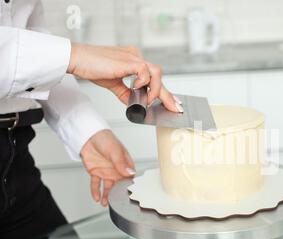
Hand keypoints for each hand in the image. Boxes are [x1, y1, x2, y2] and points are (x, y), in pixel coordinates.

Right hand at [67, 44, 182, 112]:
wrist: (77, 60)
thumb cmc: (91, 67)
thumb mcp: (113, 84)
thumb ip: (126, 93)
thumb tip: (135, 104)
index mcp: (133, 61)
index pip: (153, 77)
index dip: (163, 91)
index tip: (171, 103)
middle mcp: (136, 56)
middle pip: (158, 76)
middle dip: (168, 95)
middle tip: (175, 108)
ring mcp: (134, 57)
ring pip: (156, 73)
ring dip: (156, 90)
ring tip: (148, 101)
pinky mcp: (129, 60)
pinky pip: (145, 72)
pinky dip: (144, 83)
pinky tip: (136, 89)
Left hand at [80, 129, 135, 206]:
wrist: (88, 135)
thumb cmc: (105, 138)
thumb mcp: (115, 151)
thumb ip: (121, 163)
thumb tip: (130, 173)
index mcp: (124, 164)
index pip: (129, 177)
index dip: (129, 186)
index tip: (128, 194)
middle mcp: (116, 169)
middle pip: (119, 185)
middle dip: (118, 194)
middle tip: (117, 202)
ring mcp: (106, 172)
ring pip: (108, 187)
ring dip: (107, 195)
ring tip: (106, 203)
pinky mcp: (96, 173)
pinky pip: (96, 184)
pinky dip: (96, 191)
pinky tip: (96, 197)